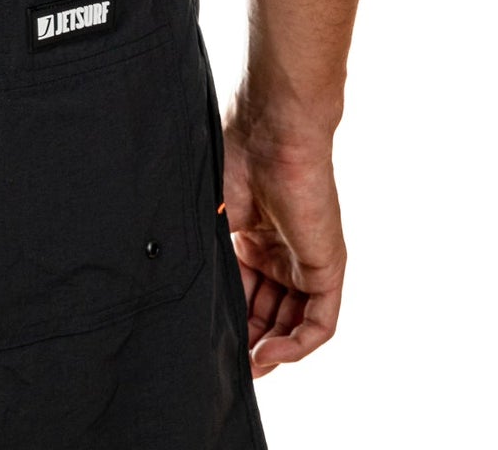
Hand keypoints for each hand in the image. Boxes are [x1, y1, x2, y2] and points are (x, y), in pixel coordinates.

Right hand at [221, 117, 344, 377]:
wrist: (270, 131)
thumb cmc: (233, 157)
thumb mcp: (209, 216)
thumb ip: (202, 254)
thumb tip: (170, 293)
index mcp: (251, 236)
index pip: (243, 292)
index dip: (228, 319)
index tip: (207, 340)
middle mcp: (280, 252)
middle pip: (268, 313)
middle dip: (248, 340)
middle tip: (225, 361)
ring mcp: (304, 260)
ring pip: (293, 323)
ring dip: (271, 350)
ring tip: (245, 367)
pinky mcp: (327, 268)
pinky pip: (319, 323)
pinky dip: (296, 345)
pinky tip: (268, 356)